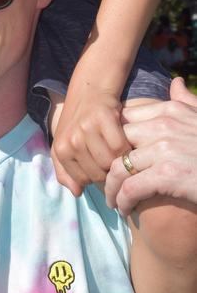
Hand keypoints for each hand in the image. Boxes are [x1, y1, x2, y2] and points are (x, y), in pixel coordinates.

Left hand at [51, 82, 126, 195]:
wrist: (90, 90)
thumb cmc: (79, 122)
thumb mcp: (65, 145)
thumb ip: (65, 171)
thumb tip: (76, 193)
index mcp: (60, 149)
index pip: (84, 181)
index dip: (96, 178)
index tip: (102, 168)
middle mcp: (70, 140)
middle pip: (99, 174)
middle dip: (109, 171)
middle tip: (115, 160)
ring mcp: (86, 129)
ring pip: (111, 162)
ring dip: (120, 161)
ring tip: (120, 152)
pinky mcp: (103, 118)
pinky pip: (121, 147)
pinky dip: (127, 148)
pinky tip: (126, 142)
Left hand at [105, 78, 196, 215]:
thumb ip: (186, 101)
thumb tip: (175, 83)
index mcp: (171, 110)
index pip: (125, 118)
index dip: (113, 137)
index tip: (110, 154)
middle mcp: (164, 125)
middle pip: (116, 141)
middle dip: (106, 161)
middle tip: (105, 179)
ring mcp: (165, 149)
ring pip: (118, 166)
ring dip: (110, 187)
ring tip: (112, 199)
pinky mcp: (168, 175)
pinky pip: (130, 187)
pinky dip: (123, 200)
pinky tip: (125, 209)